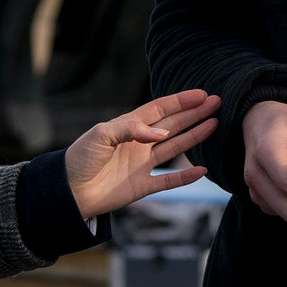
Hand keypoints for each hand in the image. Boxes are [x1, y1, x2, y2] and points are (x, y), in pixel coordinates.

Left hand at [65, 90, 220, 217]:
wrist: (68, 192)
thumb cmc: (80, 159)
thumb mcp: (100, 134)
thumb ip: (130, 129)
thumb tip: (160, 134)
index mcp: (128, 126)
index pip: (160, 109)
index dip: (181, 101)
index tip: (201, 94)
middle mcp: (139, 143)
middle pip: (173, 125)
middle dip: (194, 113)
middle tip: (217, 103)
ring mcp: (142, 164)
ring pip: (176, 147)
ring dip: (195, 136)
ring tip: (215, 124)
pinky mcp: (142, 186)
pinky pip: (169, 180)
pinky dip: (186, 176)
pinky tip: (203, 170)